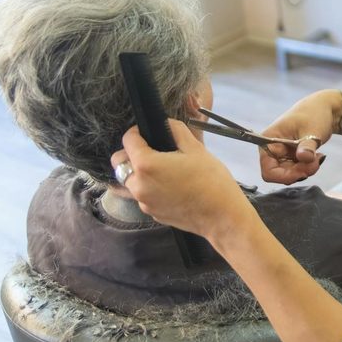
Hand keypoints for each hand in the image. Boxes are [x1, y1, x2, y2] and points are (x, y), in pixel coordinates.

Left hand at [112, 121, 254, 241]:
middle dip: (131, 154)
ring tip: (164, 171)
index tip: (149, 133)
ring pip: (130, 181)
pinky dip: (150, 189)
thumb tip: (165, 124)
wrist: (222, 216)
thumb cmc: (211, 180)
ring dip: (139, 173)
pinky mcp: (152, 214)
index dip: (137, 132)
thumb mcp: (196, 148)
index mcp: (146, 165)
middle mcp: (138, 185)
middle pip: (119, 164)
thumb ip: (175, 130)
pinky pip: (143, 196)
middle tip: (153, 151)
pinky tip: (172, 188)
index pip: (127, 140)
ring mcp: (143, 203)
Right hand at [259, 90, 339, 184]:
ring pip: (290, 174)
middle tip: (316, 162)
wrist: (324, 109)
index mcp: (268, 140)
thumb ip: (307, 146)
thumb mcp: (312, 130)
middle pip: (280, 174)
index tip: (303, 171)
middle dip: (299, 172)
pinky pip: (297, 170)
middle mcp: (272, 148)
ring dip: (305, 170)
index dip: (284, 176)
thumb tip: (304, 158)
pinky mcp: (291, 156)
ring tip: (318, 157)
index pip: (268, 170)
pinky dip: (307, 167)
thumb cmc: (314, 114)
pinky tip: (316, 156)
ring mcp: (282, 153)